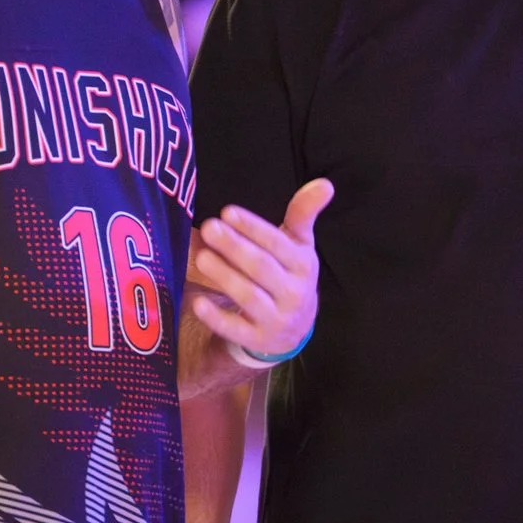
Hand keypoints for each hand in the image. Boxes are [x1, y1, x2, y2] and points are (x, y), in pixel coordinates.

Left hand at [190, 180, 333, 358]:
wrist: (293, 328)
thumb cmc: (289, 275)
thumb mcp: (298, 245)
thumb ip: (303, 213)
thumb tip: (325, 183)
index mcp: (303, 265)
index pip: (278, 244)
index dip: (253, 228)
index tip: (227, 212)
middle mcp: (294, 293)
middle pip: (262, 267)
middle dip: (235, 247)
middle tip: (209, 228)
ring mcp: (277, 319)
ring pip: (249, 296)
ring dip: (225, 276)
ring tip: (201, 257)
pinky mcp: (258, 339)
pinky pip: (236, 329)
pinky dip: (217, 318)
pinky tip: (198, 303)